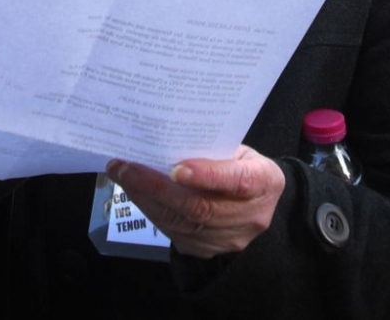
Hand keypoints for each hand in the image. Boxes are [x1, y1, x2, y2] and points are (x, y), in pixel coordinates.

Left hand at [106, 145, 285, 258]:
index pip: (237, 181)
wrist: (257, 203)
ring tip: (123, 175)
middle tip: (127, 167)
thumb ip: (215, 149)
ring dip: (147, 198)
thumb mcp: (242, 151)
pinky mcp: (209, 250)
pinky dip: (152, 210)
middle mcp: (251, 216)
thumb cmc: (244, 166)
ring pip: (182, 222)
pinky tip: (136, 193)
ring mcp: (229, 239)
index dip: (206, 176)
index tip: (175, 168)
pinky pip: (174, 232)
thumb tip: (169, 140)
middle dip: (158, 187)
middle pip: (200, 207)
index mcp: (266, 182)